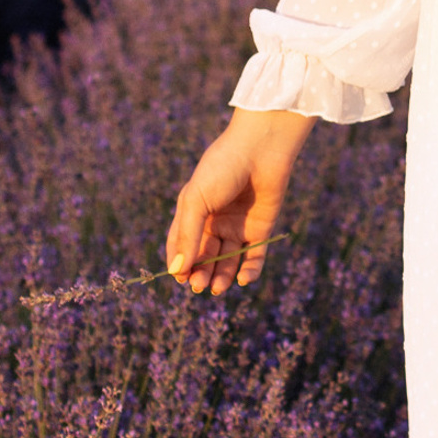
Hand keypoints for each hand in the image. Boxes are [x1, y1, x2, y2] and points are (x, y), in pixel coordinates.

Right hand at [166, 108, 313, 295]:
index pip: (181, 245)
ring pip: (228, 260)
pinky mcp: (261, 229)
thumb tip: (176, 271)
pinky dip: (249, 270)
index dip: (179, 263)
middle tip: (199, 286)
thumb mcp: (196, 200)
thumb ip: (186, 235)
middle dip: (201, 273)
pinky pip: (254, 256)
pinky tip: (242, 279)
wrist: (260, 148)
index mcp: (193, 212)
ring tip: (217, 288)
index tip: (179, 278)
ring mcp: (238, 226)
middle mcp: (215, 222)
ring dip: (222, 276)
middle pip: (205, 256)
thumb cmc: (221, 168)